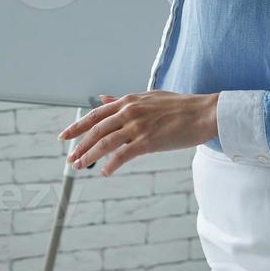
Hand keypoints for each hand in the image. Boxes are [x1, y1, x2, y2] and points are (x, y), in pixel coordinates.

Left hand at [59, 91, 219, 175]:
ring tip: (80, 166)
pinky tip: (105, 172)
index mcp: (128, 101)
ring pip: (104, 143)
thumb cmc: (180, 106)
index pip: (95, 115)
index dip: (77, 126)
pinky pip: (123, 155)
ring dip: (89, 156)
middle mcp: (129, 112)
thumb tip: (102, 98)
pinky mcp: (148, 141)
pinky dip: (111, 165)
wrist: (205, 113)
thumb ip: (123, 100)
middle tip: (70, 159)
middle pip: (96, 130)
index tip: (64, 136)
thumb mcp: (148, 97)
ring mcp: (138, 126)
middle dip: (79, 145)